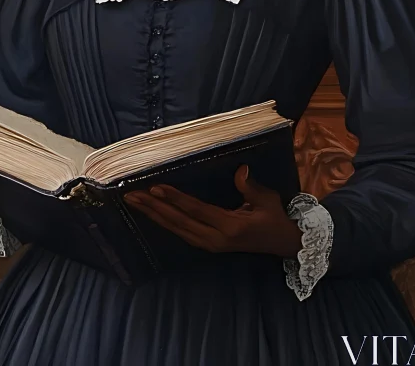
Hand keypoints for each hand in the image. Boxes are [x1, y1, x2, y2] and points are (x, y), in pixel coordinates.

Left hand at [124, 165, 302, 258]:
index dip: (175, 199)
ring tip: (135, 203)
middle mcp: (216, 239)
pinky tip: (153, 213)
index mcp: (229, 227)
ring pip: (176, 229)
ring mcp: (211, 245)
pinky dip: (165, 222)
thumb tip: (239, 170)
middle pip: (179, 222)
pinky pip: (181, 233)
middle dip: (154, 208)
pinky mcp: (208, 245)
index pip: (196, 210)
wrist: (282, 243)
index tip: (155, 188)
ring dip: (154, 215)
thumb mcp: (266, 200)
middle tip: (132, 196)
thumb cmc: (274, 218)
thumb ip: (250, 187)